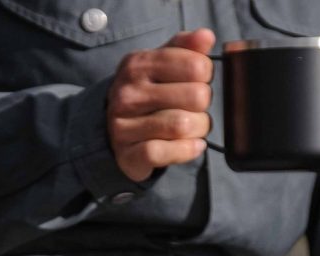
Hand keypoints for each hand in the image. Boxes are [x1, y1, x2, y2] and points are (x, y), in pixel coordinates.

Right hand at [108, 29, 214, 181]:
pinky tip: (193, 146)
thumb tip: (206, 36)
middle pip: (195, 97)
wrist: (113, 132)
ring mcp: (124, 125)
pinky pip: (166, 152)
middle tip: (197, 108)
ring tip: (195, 128)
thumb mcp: (162, 64)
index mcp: (138, 64)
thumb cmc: (147, 94)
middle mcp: (128, 93)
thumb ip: (185, 48)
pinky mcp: (129, 154)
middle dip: (204, 106)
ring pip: (183, 126)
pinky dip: (188, 151)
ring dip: (200, 130)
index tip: (198, 81)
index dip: (206, 75)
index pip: (195, 65)